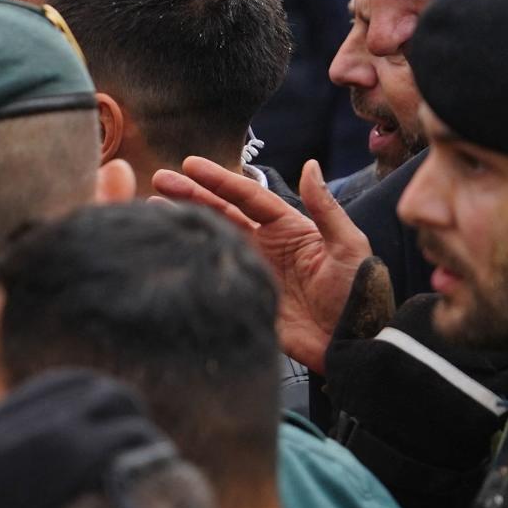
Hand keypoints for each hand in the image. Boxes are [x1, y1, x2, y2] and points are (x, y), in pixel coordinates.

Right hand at [151, 158, 370, 373]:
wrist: (350, 343)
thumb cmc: (357, 292)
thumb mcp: (348, 245)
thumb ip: (326, 208)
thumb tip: (309, 165)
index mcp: (287, 227)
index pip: (246, 196)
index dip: (217, 180)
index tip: (189, 165)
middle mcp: (263, 244)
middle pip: (219, 212)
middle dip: (189, 195)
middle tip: (159, 181)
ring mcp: (250, 270)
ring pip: (209, 239)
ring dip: (183, 223)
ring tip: (150, 209)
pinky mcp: (242, 297)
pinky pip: (211, 276)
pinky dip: (188, 263)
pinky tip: (166, 252)